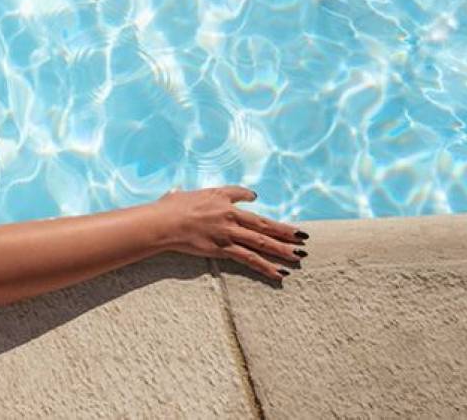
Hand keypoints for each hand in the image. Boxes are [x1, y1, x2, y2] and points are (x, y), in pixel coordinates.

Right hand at [154, 186, 307, 280]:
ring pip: (262, 242)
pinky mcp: (223, 248)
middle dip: (284, 231)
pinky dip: (266, 266)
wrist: (163, 222)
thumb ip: (182, 195)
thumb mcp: (178, 195)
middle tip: (302, 236)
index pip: (239, 194)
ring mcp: (228, 232)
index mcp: (219, 197)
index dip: (248, 197)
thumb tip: (176, 192)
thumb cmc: (167, 208)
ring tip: (299, 256)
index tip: (255, 199)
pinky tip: (280, 273)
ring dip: (283, 250)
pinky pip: (250, 259)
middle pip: (262, 223)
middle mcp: (229, 213)